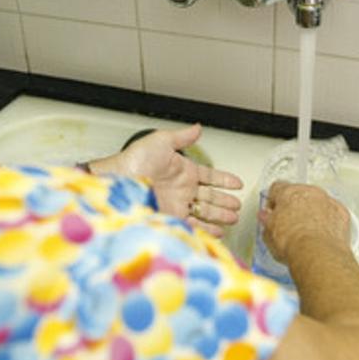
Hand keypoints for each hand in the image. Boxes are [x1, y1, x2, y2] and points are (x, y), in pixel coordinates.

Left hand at [89, 124, 243, 235]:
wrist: (120, 181)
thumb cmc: (135, 159)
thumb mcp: (162, 141)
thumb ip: (182, 137)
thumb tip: (198, 128)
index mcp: (184, 171)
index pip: (210, 176)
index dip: (224, 180)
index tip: (237, 183)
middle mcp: (182, 189)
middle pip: (210, 197)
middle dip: (225, 202)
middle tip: (238, 207)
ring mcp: (178, 205)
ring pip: (205, 212)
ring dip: (220, 216)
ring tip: (233, 219)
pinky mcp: (172, 218)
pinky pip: (194, 225)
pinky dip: (207, 229)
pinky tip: (217, 232)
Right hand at [258, 181, 351, 264]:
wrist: (317, 253)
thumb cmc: (293, 242)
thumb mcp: (269, 234)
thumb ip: (267, 220)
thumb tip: (267, 219)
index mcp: (288, 192)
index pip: (277, 188)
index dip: (274, 201)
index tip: (273, 210)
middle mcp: (309, 192)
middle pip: (299, 194)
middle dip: (295, 206)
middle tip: (290, 224)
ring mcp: (327, 201)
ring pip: (318, 202)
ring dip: (313, 212)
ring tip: (307, 232)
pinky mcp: (342, 213)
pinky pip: (333, 213)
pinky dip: (329, 221)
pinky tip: (322, 236)